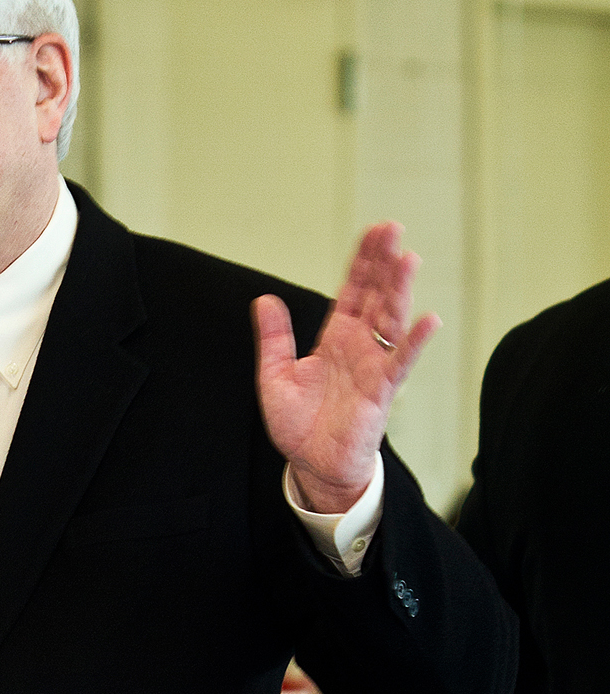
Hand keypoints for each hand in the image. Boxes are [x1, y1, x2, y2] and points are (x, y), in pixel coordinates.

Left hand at [253, 222, 440, 515]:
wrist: (311, 464)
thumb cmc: (298, 424)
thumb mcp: (274, 377)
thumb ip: (273, 339)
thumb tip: (265, 299)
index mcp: (336, 337)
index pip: (354, 289)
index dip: (364, 260)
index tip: (377, 230)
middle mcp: (359, 345)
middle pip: (377, 294)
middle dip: (385, 263)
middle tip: (393, 229)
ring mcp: (374, 364)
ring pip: (391, 319)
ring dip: (400, 290)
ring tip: (408, 258)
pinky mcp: (382, 390)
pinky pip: (401, 362)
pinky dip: (415, 341)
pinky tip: (429, 319)